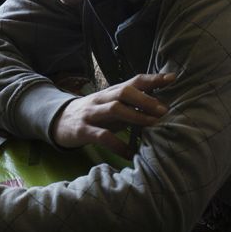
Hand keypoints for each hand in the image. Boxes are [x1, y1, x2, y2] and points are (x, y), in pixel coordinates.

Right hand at [50, 72, 175, 156]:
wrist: (58, 121)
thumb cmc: (94, 114)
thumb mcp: (111, 107)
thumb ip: (131, 106)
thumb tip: (161, 108)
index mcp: (111, 92)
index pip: (133, 81)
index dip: (153, 79)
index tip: (172, 78)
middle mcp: (102, 99)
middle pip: (124, 91)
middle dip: (145, 99)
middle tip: (164, 110)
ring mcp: (91, 114)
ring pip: (114, 109)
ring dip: (136, 117)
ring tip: (153, 125)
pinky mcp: (83, 130)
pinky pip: (103, 137)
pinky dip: (118, 145)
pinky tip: (130, 153)